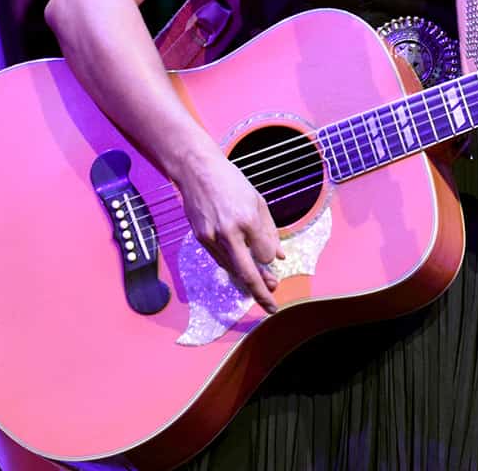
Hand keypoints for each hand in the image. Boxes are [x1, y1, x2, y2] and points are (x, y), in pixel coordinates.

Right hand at [176, 147, 285, 314]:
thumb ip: (270, 231)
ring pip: (232, 270)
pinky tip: (242, 269)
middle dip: (261, 293)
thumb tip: (279, 257)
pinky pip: (220, 260)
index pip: (265, 254)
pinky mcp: (200, 239)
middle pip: (247, 273)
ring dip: (247, 281)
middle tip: (272, 306)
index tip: (272, 258)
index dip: (270, 258)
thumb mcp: (258, 201)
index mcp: (247, 220)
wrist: (198, 171)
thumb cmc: (231, 182)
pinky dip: (233, 267)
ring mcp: (212, 238)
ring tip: (263, 287)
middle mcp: (229, 233)